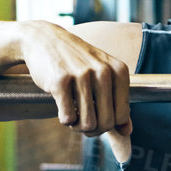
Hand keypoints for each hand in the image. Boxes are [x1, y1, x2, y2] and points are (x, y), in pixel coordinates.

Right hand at [19, 21, 132, 139]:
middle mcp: (104, 71)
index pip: (122, 116)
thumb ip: (118, 103)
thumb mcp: (103, 75)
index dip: (109, 125)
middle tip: (82, 121)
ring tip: (73, 114)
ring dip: (78, 126)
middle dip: (93, 129)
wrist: (44, 39)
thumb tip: (127, 132)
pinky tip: (62, 106)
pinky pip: (68, 118)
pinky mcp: (60, 81)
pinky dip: (65, 119)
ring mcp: (82, 75)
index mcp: (119, 70)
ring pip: (88, 124)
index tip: (97, 118)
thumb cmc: (76, 61)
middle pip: (106, 123)